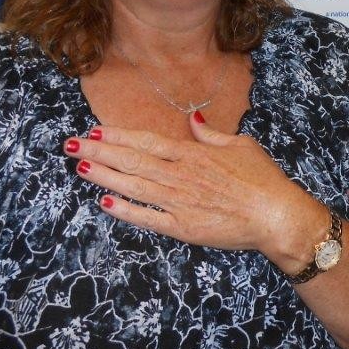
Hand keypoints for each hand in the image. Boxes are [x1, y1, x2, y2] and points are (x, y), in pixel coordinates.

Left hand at [63, 116, 326, 269]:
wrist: (277, 215)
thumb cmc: (263, 179)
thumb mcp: (240, 145)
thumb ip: (211, 134)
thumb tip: (192, 119)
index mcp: (193, 154)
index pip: (146, 142)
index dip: (117, 136)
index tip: (94, 131)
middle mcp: (180, 176)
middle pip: (132, 161)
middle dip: (99, 152)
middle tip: (70, 146)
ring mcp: (179, 203)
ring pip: (133, 187)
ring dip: (104, 177)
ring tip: (80, 168)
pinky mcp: (183, 228)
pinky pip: (148, 219)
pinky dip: (126, 211)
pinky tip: (105, 204)